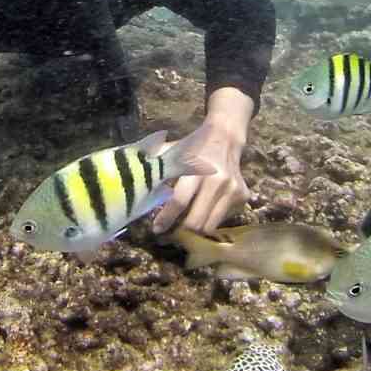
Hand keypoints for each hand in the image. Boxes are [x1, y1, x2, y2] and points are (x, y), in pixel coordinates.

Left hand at [152, 87, 253, 233]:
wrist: (226, 138)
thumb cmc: (193, 147)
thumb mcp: (172, 150)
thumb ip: (153, 164)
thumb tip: (128, 178)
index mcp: (196, 169)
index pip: (179, 202)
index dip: (166, 219)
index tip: (156, 229)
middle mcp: (217, 181)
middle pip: (196, 222)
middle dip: (180, 232)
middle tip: (170, 233)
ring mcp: (232, 190)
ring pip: (210, 226)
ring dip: (195, 231)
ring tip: (184, 226)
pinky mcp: (242, 196)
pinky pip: (222, 219)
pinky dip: (210, 220)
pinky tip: (203, 211)